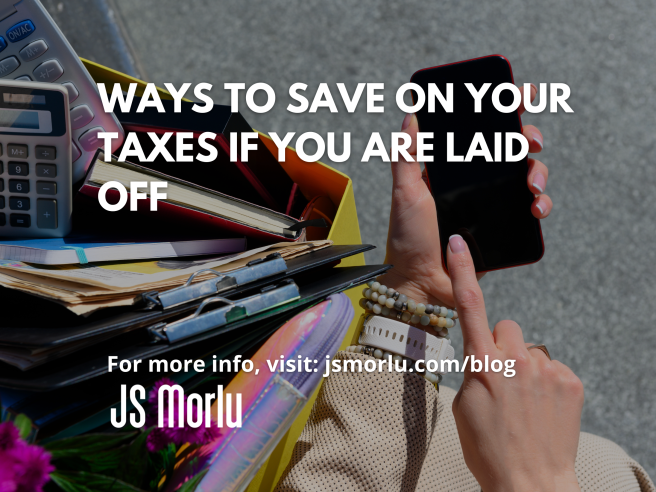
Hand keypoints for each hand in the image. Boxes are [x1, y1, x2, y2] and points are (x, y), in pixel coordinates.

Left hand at [381, 84, 550, 310]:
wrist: (422, 283)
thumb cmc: (407, 239)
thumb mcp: (403, 193)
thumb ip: (406, 155)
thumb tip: (411, 114)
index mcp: (450, 170)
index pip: (478, 133)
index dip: (501, 111)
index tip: (517, 96)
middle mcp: (473, 183)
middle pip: (510, 149)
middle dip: (527, 137)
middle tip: (529, 140)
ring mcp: (491, 205)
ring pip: (526, 175)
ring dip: (538, 172)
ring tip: (531, 185)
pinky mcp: (503, 228)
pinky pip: (530, 209)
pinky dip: (541, 204)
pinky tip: (536, 207)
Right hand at [447, 234, 582, 491]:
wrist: (529, 482)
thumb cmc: (488, 448)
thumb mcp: (463, 406)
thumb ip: (473, 369)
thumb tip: (484, 355)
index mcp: (483, 365)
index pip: (470, 306)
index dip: (462, 271)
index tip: (458, 245)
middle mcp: (516, 361)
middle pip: (508, 327)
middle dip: (502, 345)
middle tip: (501, 379)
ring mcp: (546, 370)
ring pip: (530, 349)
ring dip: (525, 366)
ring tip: (523, 401)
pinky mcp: (570, 381)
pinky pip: (552, 365)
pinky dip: (546, 381)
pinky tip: (541, 406)